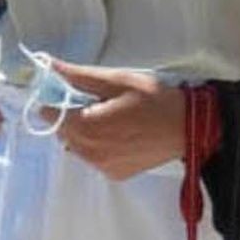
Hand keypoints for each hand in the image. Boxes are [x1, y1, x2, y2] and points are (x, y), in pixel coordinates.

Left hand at [38, 59, 184, 178]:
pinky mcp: (115, 174)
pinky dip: (98, 145)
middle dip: (72, 115)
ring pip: (77, 146)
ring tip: (110, 117)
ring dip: (85, 131)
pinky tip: (119, 133)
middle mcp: (91, 153)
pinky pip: (94, 157)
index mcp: (88, 128)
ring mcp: (103, 166)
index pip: (52, 115)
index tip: (70, 90)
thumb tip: (50, 66)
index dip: (56, 99)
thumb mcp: (117, 80)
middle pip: (63, 132)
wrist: (188, 128)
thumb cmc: (155, 100)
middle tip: (97, 101)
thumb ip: (80, 76)